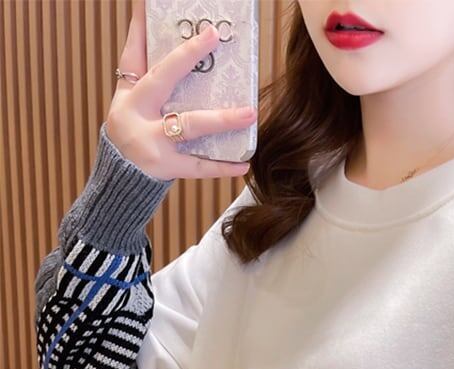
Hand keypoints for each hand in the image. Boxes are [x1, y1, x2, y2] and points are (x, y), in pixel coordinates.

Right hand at [107, 0, 256, 180]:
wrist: (119, 181)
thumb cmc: (133, 134)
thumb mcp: (130, 103)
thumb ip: (145, 74)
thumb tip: (160, 32)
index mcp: (129, 95)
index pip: (136, 56)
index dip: (143, 29)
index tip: (154, 7)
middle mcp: (136, 114)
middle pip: (163, 79)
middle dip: (186, 56)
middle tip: (212, 35)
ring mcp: (151, 142)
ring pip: (190, 125)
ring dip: (221, 119)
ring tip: (250, 113)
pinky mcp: (165, 168)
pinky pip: (198, 167)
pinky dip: (222, 167)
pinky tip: (244, 165)